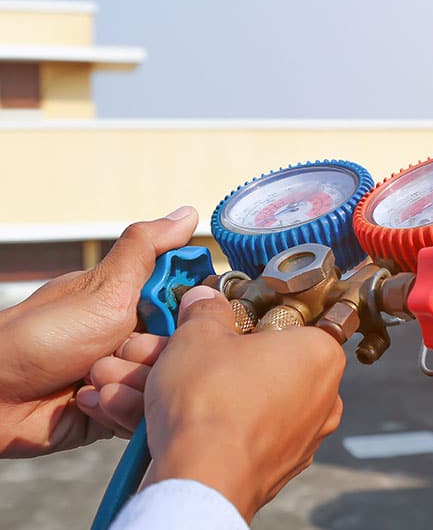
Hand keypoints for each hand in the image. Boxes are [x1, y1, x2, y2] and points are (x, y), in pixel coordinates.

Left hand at [0, 206, 198, 457]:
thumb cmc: (45, 333)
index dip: (190, 316)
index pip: (190, 307)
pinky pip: (142, 417)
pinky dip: (117, 411)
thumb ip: (148, 248)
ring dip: (130, 384)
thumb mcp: (106, 284)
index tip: (173, 319)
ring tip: (93, 380)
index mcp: (138, 303)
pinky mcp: (116, 413)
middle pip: (181, 351)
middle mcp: (136, 338)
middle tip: (118, 349)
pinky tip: (87, 402)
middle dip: (152, 355)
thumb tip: (187, 212)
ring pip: (164, 386)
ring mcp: (126, 376)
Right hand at [143, 286, 345, 523]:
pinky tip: (138, 411)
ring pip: (231, 398)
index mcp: (318, 354)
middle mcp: (318, 397)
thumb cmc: (213, 404)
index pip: (280, 321)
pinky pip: (227, 430)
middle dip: (192, 357)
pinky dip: (190, 420)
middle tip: (157, 350)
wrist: (200, 483)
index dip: (238, 318)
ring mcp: (296, 436)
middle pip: (247, 363)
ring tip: (128, 381)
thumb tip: (204, 301)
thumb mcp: (200, 334)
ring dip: (178, 387)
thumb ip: (205, 310)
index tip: (212, 320)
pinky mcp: (270, 466)